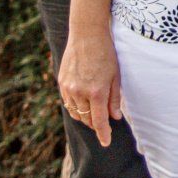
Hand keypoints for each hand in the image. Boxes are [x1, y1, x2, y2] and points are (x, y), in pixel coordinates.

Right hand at [57, 30, 122, 145]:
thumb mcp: (116, 76)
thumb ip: (114, 98)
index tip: (106, 142)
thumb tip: (114, 117)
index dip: (103, 134)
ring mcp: (68, 88)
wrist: (86, 35)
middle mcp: (79, 92)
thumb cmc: (106, 53)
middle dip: (95, 124)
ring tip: (93, 113)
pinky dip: (76, 107)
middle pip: (86, 119)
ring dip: (85, 117)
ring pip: (75, 113)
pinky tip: (83, 102)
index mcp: (96, 92)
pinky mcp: (61, 83)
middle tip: (103, 123)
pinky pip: (67, 102)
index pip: (99, 121)